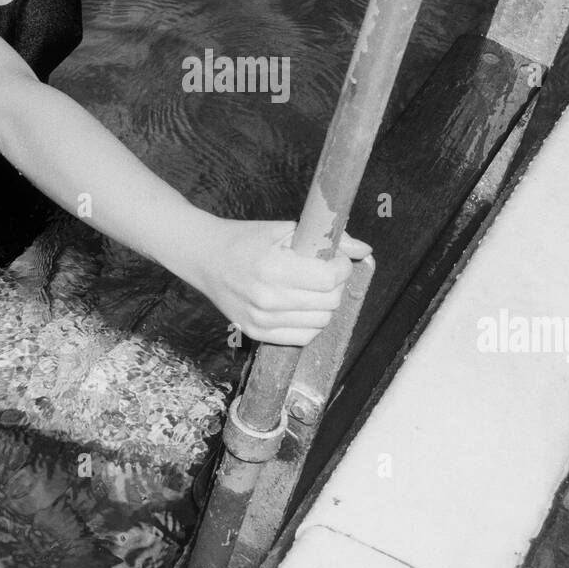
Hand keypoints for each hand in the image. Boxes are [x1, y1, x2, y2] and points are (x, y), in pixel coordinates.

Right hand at [189, 217, 371, 346]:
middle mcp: (267, 299)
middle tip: (324, 271)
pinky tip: (302, 305)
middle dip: (335, 284)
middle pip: (328, 302)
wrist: (204, 258)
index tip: (335, 258)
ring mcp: (261, 321)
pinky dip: (311, 323)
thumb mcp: (284, 229)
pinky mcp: (257, 334)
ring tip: (312, 288)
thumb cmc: (245, 239)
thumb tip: (364, 249)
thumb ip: (326, 238)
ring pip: (320, 322)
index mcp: (273, 268)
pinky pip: (303, 338)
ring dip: (325, 304)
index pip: (328, 279)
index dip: (340, 267)